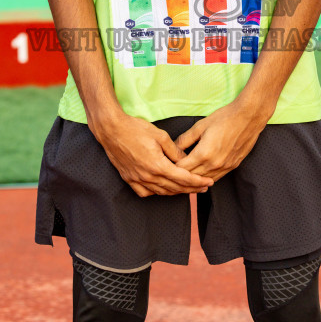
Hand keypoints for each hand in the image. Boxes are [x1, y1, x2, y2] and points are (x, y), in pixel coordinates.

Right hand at [92, 112, 214, 197]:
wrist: (112, 130)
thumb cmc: (136, 129)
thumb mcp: (161, 136)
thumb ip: (175, 151)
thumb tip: (187, 161)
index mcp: (158, 165)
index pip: (183, 179)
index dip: (197, 182)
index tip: (208, 183)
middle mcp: (148, 176)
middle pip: (174, 188)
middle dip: (191, 189)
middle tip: (203, 188)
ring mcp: (137, 179)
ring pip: (161, 192)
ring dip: (176, 192)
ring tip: (188, 190)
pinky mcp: (129, 179)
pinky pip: (145, 192)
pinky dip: (157, 192)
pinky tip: (163, 189)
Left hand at [173, 102, 267, 182]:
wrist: (248, 117)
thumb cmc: (224, 118)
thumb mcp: (200, 126)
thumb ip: (185, 139)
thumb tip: (173, 148)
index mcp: (204, 154)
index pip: (183, 169)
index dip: (172, 169)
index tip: (166, 167)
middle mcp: (214, 164)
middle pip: (192, 178)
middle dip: (181, 178)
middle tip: (171, 175)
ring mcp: (224, 167)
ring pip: (204, 181)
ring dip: (193, 182)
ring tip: (183, 180)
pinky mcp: (232, 166)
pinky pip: (215, 178)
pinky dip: (206, 179)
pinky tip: (200, 177)